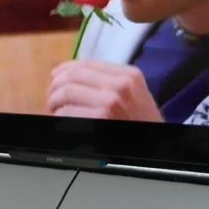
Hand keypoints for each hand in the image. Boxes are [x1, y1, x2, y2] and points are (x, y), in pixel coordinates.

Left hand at [46, 59, 161, 121]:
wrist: (157, 146)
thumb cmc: (142, 121)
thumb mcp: (133, 93)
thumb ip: (108, 80)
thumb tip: (69, 73)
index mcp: (128, 74)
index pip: (87, 63)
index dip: (65, 68)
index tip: (55, 76)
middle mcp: (120, 84)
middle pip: (73, 75)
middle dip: (56, 86)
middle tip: (51, 97)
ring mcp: (110, 101)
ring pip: (67, 91)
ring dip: (54, 101)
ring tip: (54, 109)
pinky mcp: (100, 118)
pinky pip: (67, 112)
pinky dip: (59, 116)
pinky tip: (62, 120)